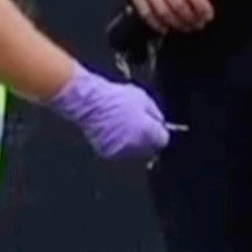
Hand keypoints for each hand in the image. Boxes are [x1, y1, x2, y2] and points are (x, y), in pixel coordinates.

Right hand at [45, 64, 170, 159]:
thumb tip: (159, 122)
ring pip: (134, 150)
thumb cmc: (113, 97)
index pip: (162, 140)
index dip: (157, 132)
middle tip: (136, 123)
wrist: (88, 102)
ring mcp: (121, 151)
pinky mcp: (108, 153)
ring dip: (132, 141)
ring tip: (122, 125)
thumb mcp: (142, 98)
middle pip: (149, 148)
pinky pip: (119, 150)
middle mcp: (136, 145)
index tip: (153, 127)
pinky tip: (112, 130)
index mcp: (147, 132)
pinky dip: (118, 143)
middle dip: (146, 138)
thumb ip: (155, 114)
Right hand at [115, 0, 216, 31]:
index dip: (202, 6)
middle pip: (178, 4)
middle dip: (191, 18)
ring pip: (162, 11)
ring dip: (176, 23)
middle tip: (200, 24)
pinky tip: (165, 28)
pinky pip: (144, 11)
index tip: (209, 15)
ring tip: (186, 28)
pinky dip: (155, 23)